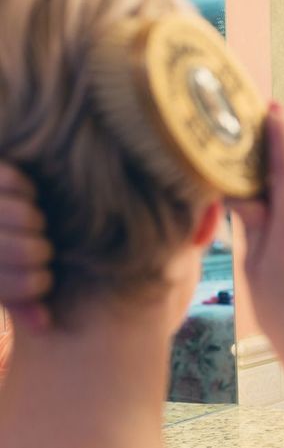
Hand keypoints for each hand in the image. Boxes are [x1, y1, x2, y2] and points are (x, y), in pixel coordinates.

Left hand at [0, 163, 52, 331]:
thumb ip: (14, 302)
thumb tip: (45, 325)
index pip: (17, 286)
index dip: (37, 285)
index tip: (42, 280)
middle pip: (27, 251)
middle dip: (39, 253)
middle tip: (38, 251)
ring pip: (26, 216)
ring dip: (34, 221)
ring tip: (30, 225)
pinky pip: (15, 181)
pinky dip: (26, 190)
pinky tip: (22, 198)